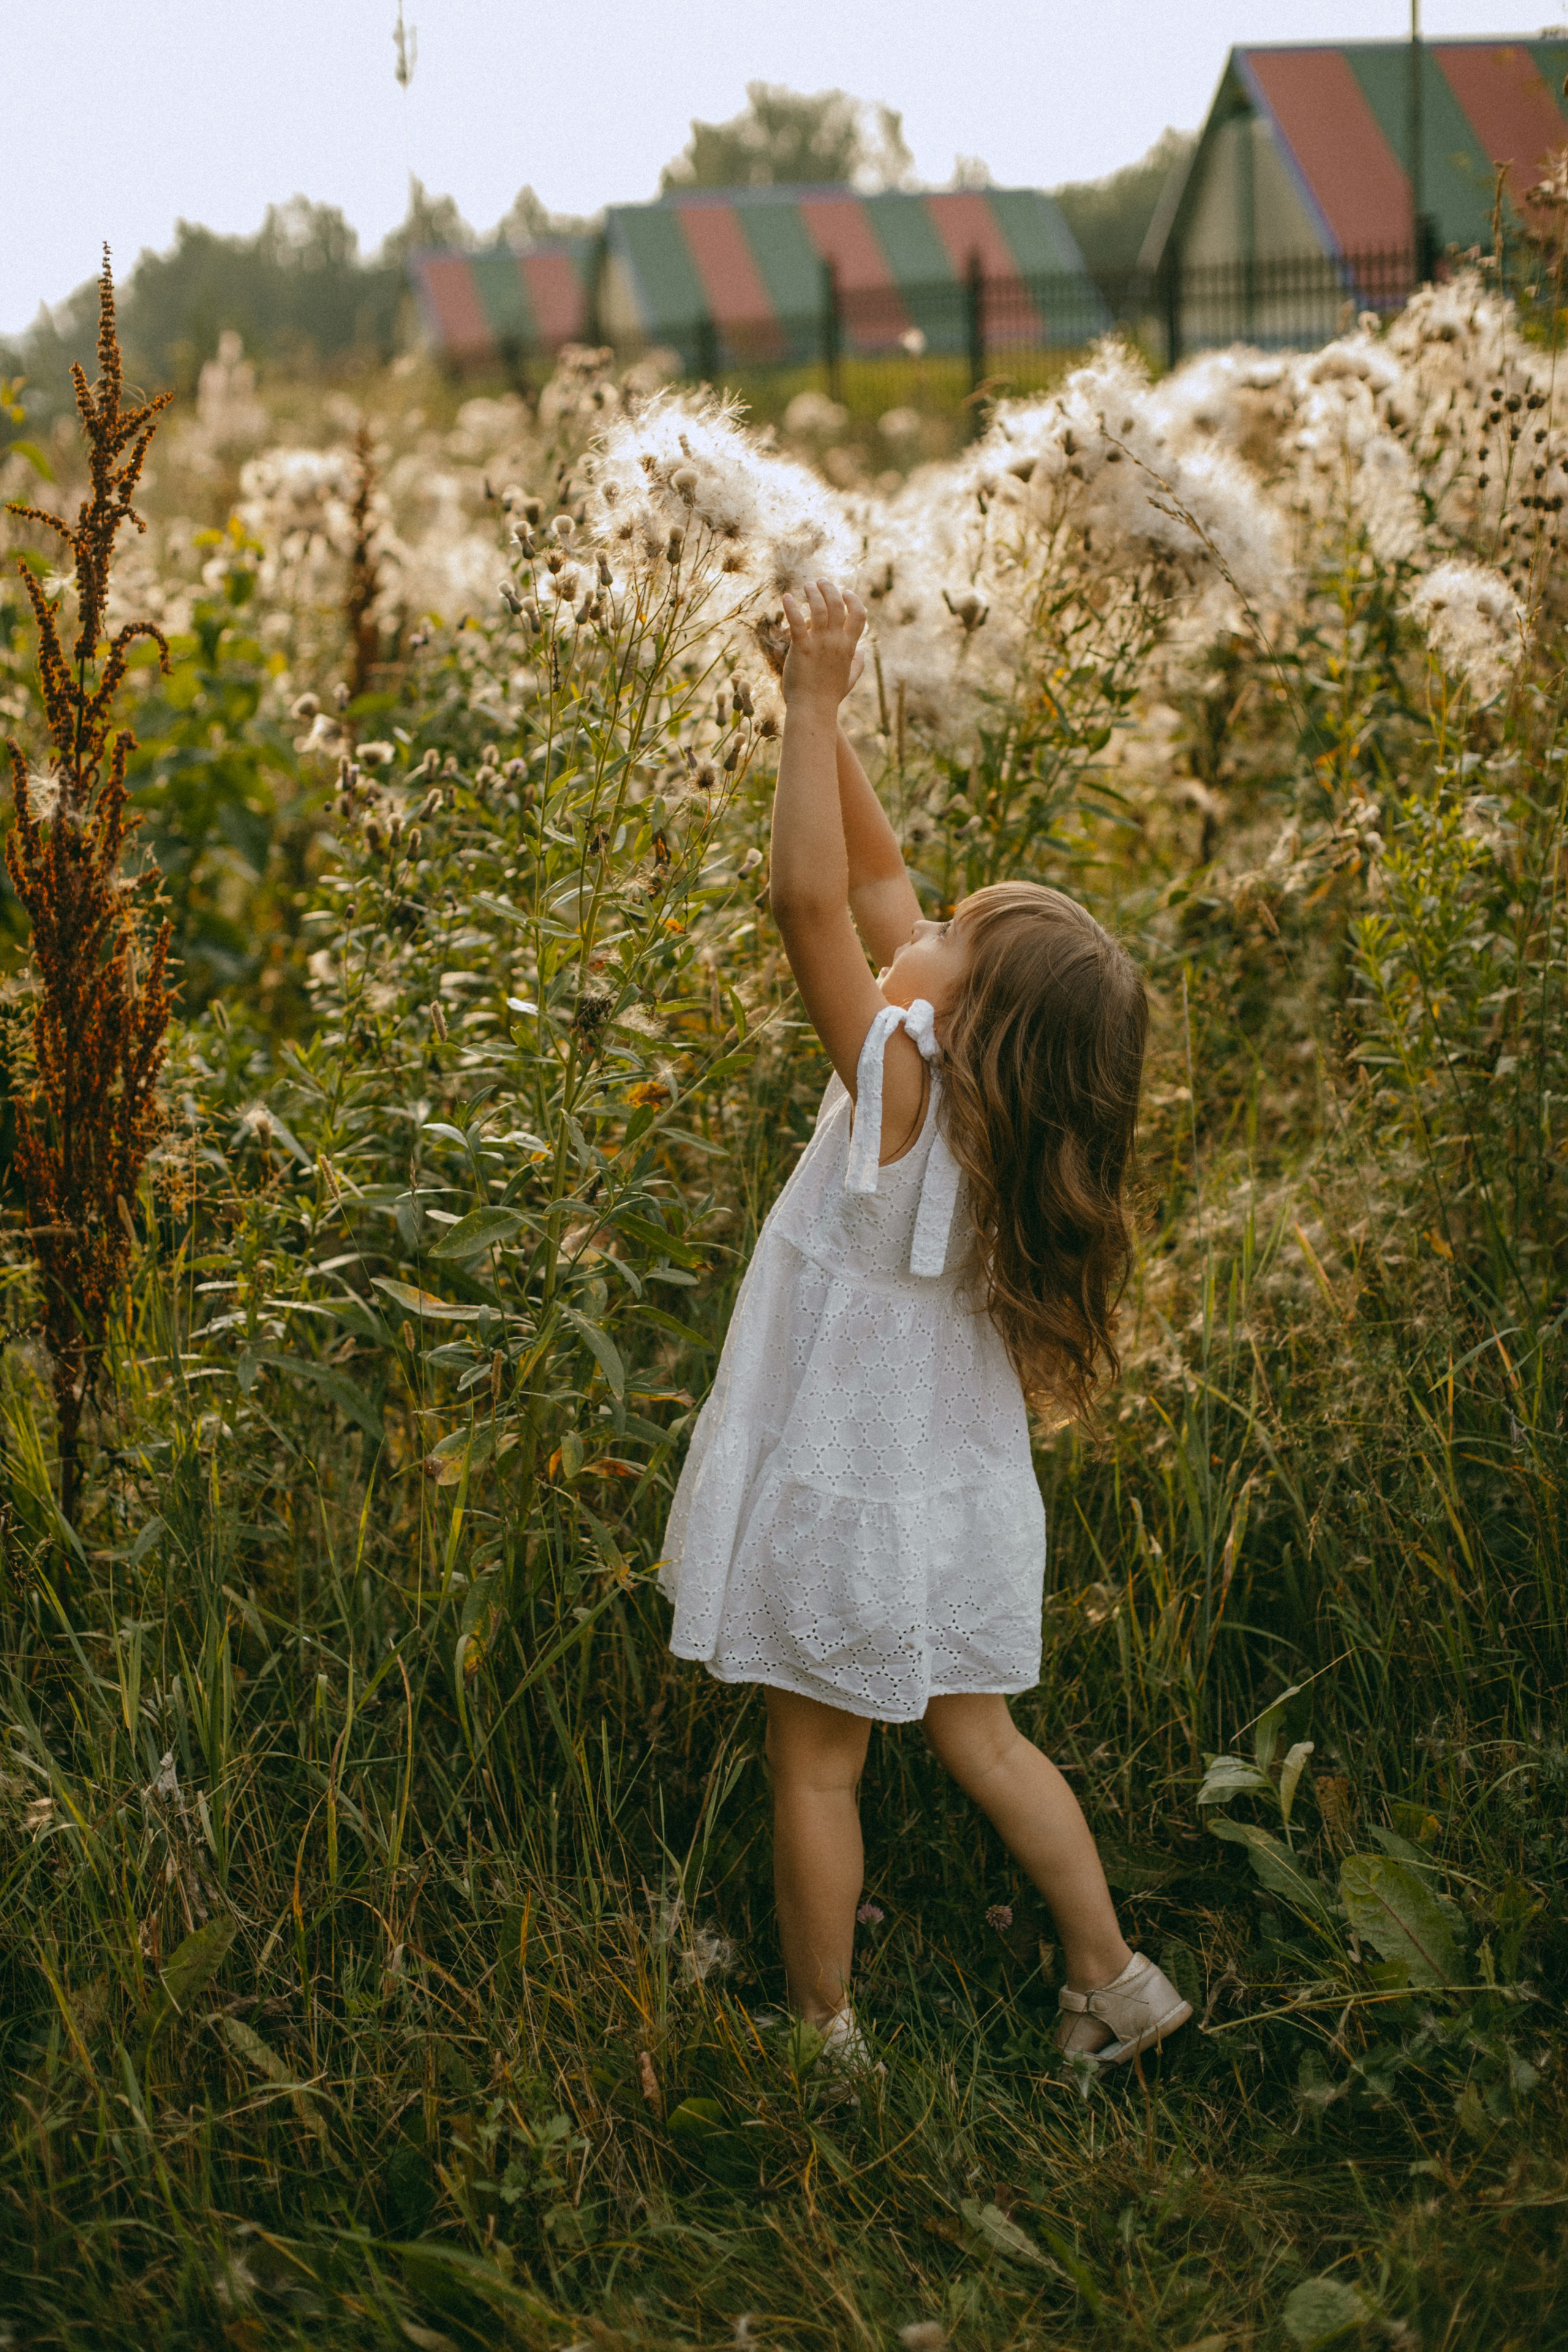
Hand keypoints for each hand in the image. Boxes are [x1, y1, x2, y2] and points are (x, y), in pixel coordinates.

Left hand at [780, 579, 866, 707]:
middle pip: (837, 605)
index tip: (845, 592)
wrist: (813, 710)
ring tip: (807, 586)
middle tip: (820, 582)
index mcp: (849, 647)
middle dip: (830, 589)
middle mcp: (836, 642)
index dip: (854, 600)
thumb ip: (858, 664)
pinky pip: (796, 622)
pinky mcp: (801, 648)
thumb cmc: (829, 697)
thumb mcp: (849, 680)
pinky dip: (792, 607)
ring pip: (819, 608)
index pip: (859, 615)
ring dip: (813, 593)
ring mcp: (819, 644)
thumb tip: (862, 652)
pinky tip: (787, 597)